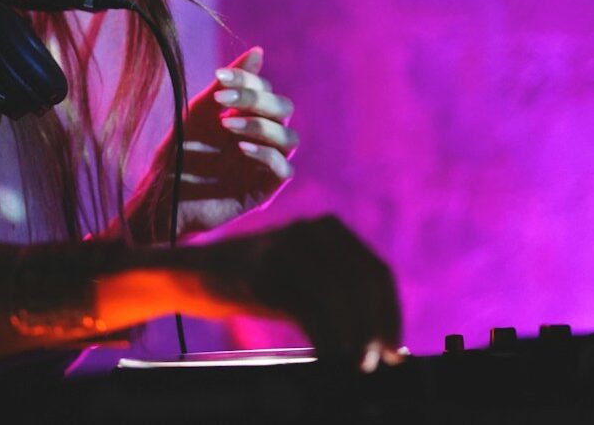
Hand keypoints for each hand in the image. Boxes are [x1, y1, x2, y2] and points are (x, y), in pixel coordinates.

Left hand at [130, 47, 297, 240]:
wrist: (162, 196)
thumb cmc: (180, 152)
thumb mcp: (201, 111)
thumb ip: (229, 83)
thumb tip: (258, 51)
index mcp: (249, 116)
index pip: (265, 90)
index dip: (247, 80)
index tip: (218, 79)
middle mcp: (262, 138)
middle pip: (284, 109)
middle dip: (256, 100)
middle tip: (223, 101)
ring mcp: (266, 164)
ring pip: (290, 138)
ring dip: (261, 125)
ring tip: (227, 125)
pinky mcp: (265, 189)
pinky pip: (284, 169)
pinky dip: (266, 155)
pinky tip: (241, 149)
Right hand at [187, 216, 403, 371]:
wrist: (198, 273)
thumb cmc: (257, 282)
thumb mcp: (303, 276)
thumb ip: (337, 292)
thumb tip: (377, 338)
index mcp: (330, 230)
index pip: (377, 272)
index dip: (390, 313)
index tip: (395, 348)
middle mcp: (313, 232)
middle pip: (363, 281)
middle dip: (377, 325)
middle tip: (382, 360)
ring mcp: (288, 247)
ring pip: (339, 292)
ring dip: (354, 334)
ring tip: (359, 363)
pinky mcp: (265, 270)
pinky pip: (307, 307)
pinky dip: (325, 337)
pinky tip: (329, 357)